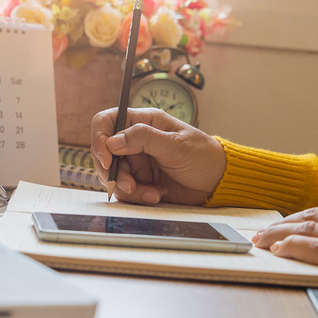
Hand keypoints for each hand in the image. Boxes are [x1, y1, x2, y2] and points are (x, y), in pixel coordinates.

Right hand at [91, 107, 225, 204]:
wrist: (217, 183)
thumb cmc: (203, 156)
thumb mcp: (176, 145)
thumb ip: (144, 139)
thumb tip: (112, 141)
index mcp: (144, 122)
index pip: (107, 121)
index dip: (100, 139)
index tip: (106, 160)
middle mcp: (135, 140)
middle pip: (104, 153)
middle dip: (114, 172)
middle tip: (130, 185)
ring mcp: (136, 162)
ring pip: (113, 176)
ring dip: (129, 188)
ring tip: (153, 192)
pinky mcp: (140, 181)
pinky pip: (125, 191)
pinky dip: (138, 196)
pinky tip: (158, 194)